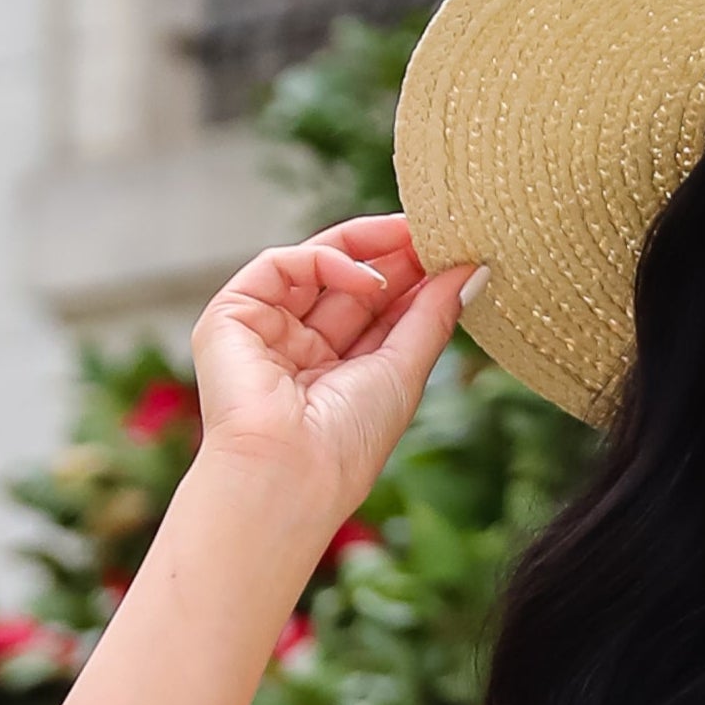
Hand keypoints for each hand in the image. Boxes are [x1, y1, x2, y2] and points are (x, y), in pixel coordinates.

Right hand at [187, 213, 479, 522]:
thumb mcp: (404, 372)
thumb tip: (472, 271)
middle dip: (394, 257)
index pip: (377, 314)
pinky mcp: (232, 315)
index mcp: (338, 376)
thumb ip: (433, 317)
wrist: (288, 472)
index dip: (413, 282)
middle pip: (349, 286)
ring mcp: (265, 331)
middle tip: (438, 232)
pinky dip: (326, 261)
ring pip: (316, 268)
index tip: (452, 256)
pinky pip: (282, 265)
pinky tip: (368, 278)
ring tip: (414, 236)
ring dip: (367, 247)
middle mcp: (300, 351)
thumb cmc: (346, 443)